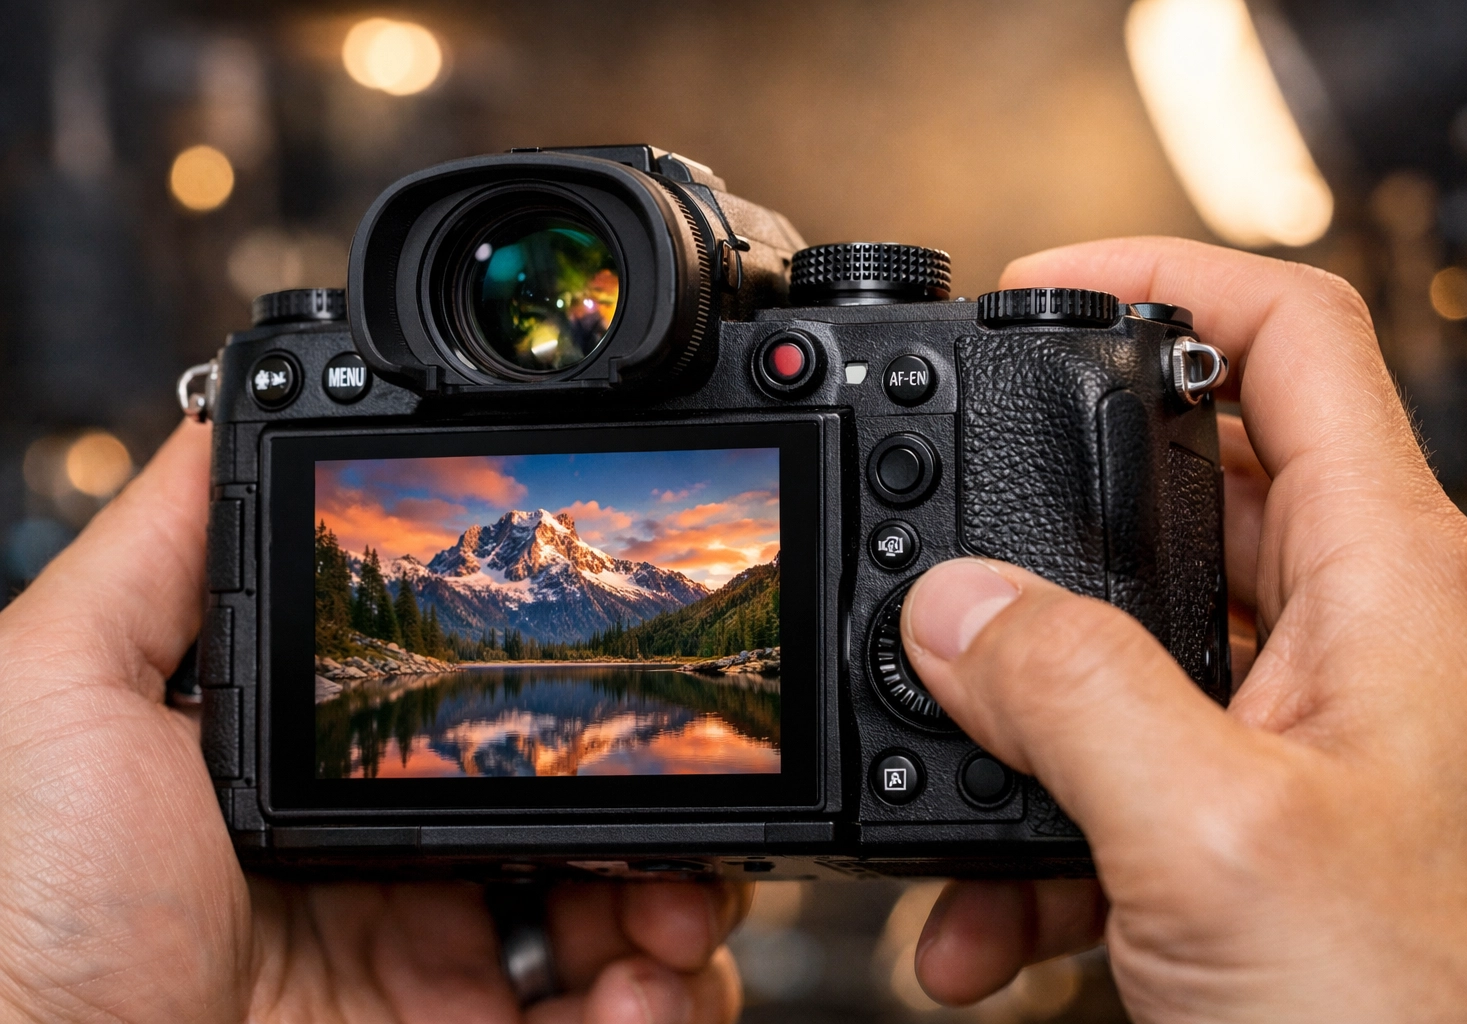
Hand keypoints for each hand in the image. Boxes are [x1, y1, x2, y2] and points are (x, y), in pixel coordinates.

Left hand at [0, 421, 747, 1023]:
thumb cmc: (24, 914)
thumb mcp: (64, 694)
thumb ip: (156, 550)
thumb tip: (229, 410)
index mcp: (333, 773)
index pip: (493, 715)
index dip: (572, 700)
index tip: (620, 686)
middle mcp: (399, 871)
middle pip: (585, 811)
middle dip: (665, 802)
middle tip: (688, 808)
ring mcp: (442, 971)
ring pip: (634, 913)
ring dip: (695, 901)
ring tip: (681, 915)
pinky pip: (622, 1015)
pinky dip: (672, 999)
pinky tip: (640, 991)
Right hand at [903, 238, 1466, 1019]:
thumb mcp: (1209, 840)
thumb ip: (1067, 693)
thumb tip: (954, 605)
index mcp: (1394, 584)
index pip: (1289, 336)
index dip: (1161, 275)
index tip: (1039, 286)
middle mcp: (1367, 637)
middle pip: (1187, 493)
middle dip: (1047, 531)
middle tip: (946, 555)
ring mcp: (1318, 732)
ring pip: (1139, 649)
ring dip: (1025, 716)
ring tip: (946, 795)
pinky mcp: (1272, 815)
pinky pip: (1136, 766)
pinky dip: (1046, 824)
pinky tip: (988, 914)